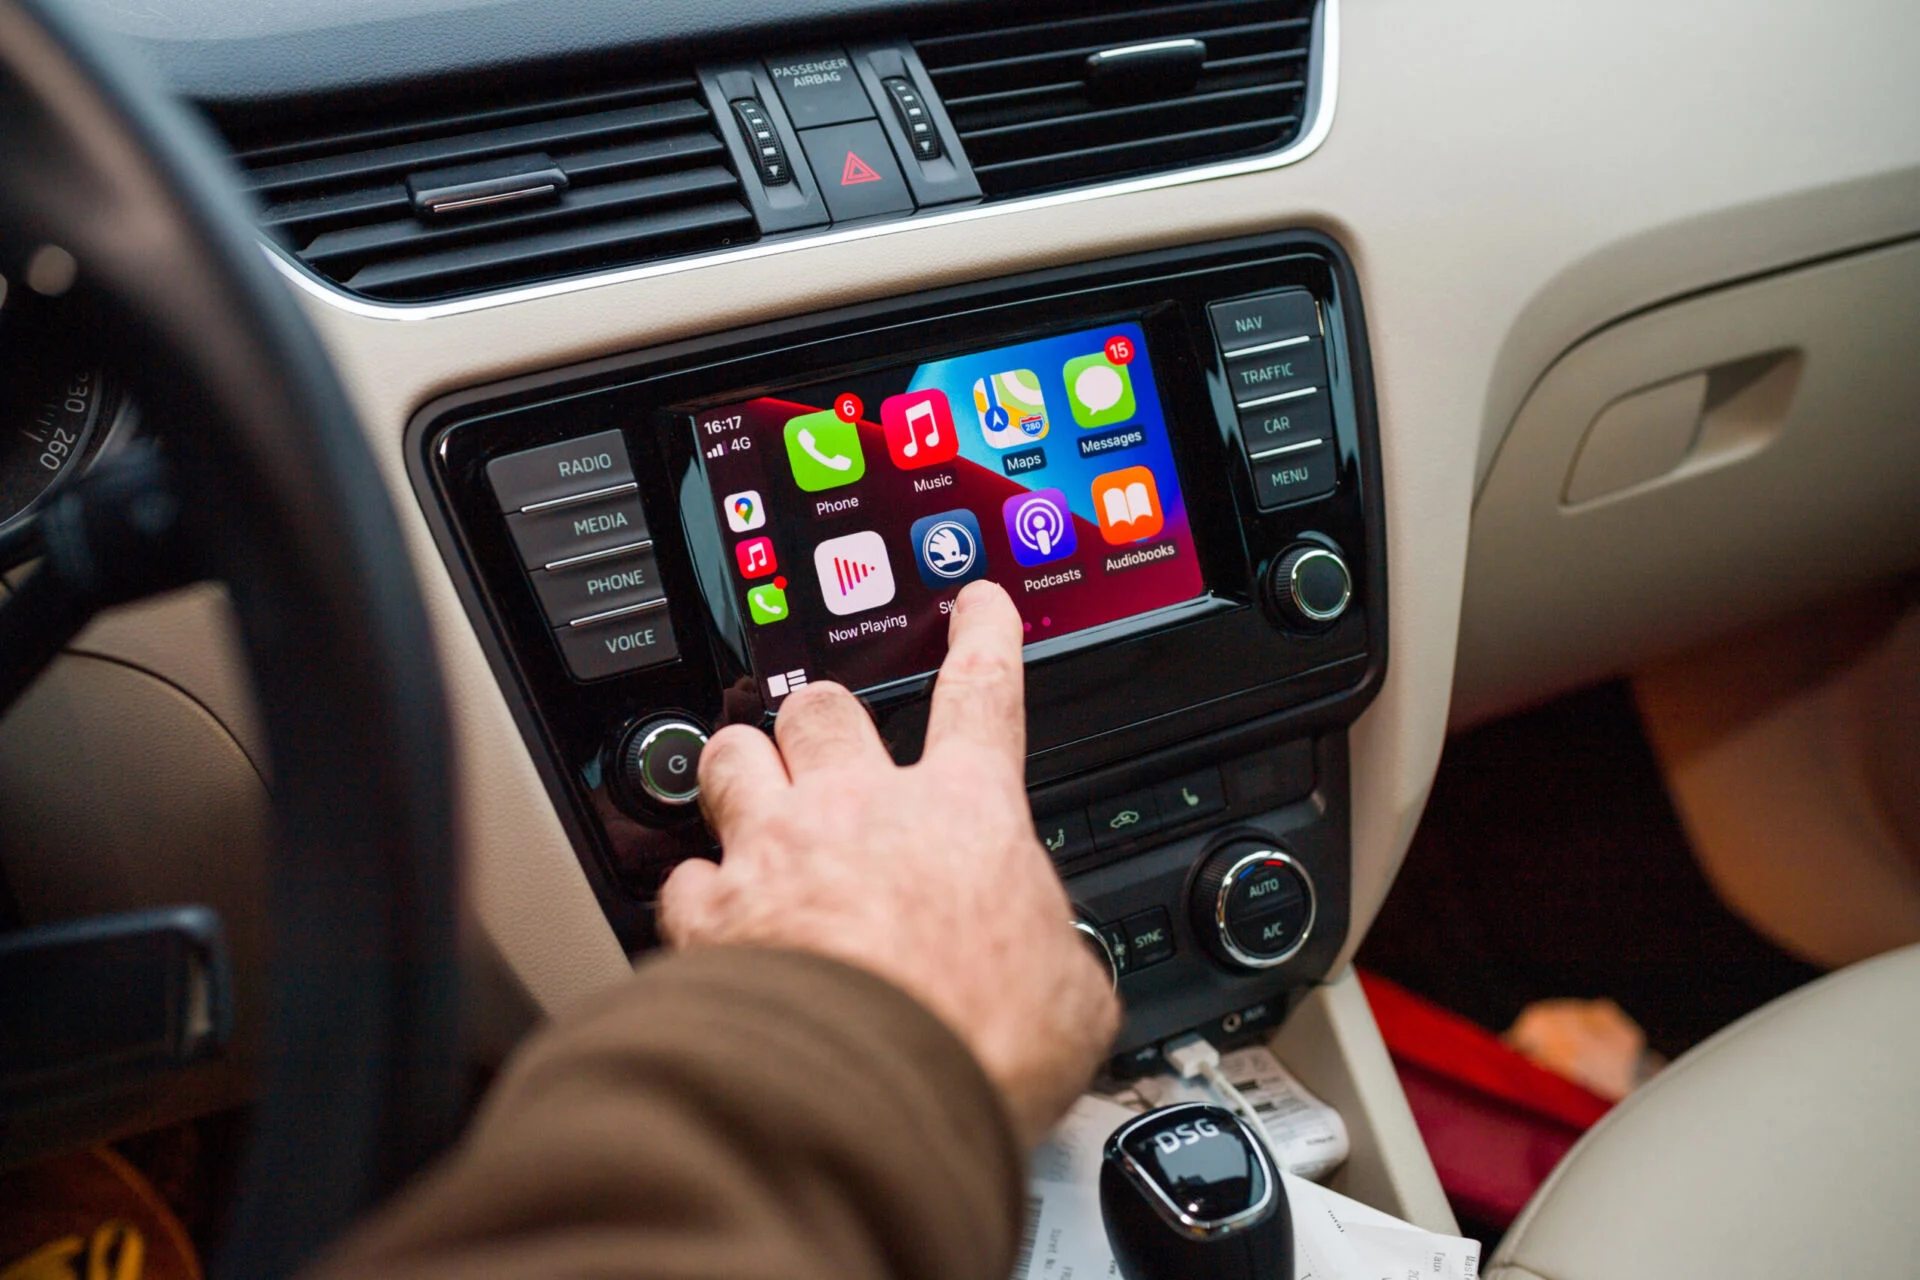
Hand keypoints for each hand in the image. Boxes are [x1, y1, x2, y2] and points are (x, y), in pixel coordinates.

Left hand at [659, 580, 1120, 1146]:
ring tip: (745, 791)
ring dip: (740, 767)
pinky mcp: (713, 912)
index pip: (983, 693)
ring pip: (735, 756)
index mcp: (966, 814)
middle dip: (820, 716)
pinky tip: (705, 916)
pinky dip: (693, 892)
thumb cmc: (978, 1040)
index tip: (976, 606)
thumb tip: (1061, 976)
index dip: (983, 638)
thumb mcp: (1072, 997)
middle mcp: (862, 810)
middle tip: (824, 741)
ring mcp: (777, 851)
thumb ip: (1059, 959)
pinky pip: (683, 874)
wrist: (871, 1092)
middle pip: (825, 709)